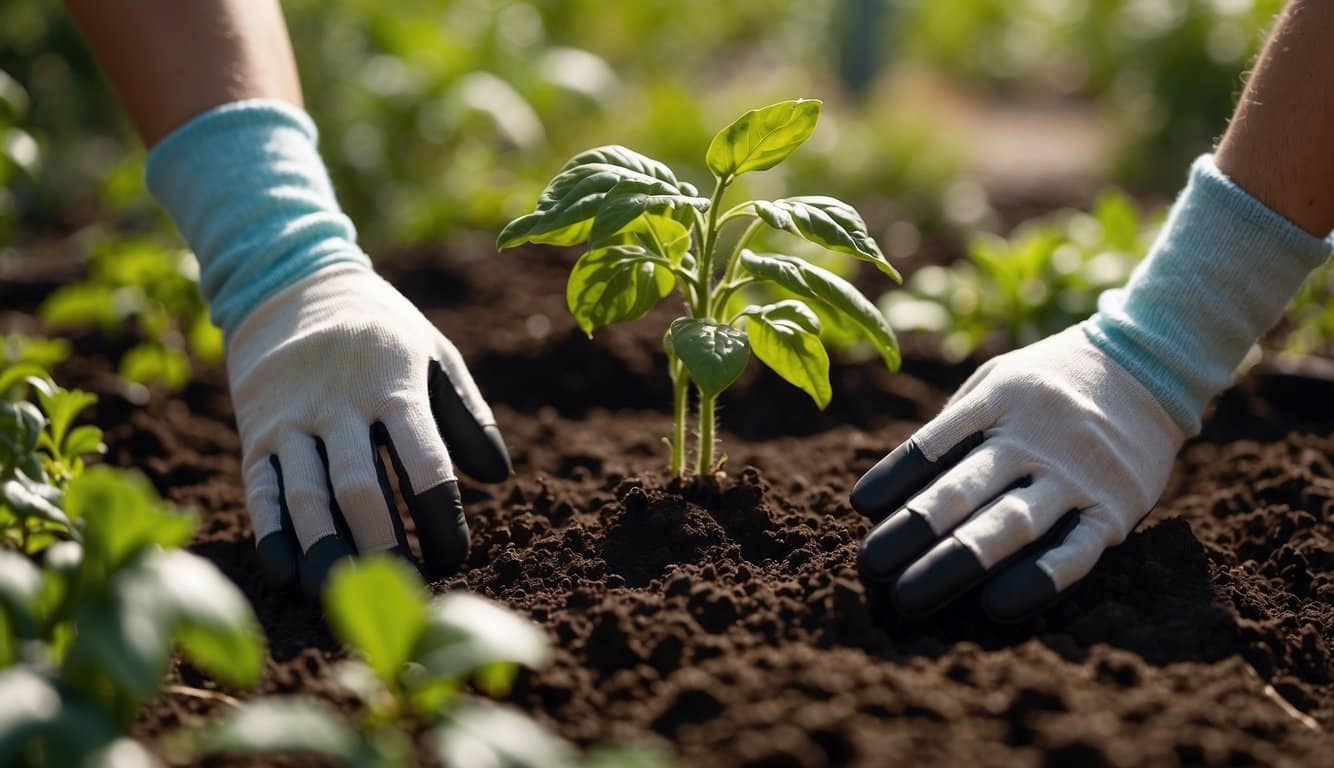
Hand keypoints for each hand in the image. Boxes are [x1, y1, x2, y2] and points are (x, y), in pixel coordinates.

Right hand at [227, 263, 510, 596]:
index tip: (455, 558)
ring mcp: (290, 421)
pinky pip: (261, 491)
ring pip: (305, 495)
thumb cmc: (382, 335)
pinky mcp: (255, 436)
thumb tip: (497, 477)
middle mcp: (338, 405)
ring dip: (326, 550)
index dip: (439, 512)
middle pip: (358, 485)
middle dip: (381, 543)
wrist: (291, 289)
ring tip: (344, 597)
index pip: (423, 457)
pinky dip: (271, 535)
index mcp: (392, 384)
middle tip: (405, 592)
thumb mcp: (434, 355)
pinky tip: (288, 575)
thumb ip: (466, 414)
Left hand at [851, 325, 1183, 620]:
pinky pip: (1075, 550)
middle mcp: (1035, 437)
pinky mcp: (1116, 508)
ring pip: (1011, 523)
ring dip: (956, 561)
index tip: (860, 508)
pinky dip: (1038, 580)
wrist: (1150, 364)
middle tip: (870, 568)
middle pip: (964, 489)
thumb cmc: (1051, 381)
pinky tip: (998, 605)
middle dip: (913, 530)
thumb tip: (895, 488)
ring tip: (909, 595)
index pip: (934, 442)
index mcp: (999, 400)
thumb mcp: (998, 381)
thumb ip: (954, 427)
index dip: (895, 476)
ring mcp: (1077, 474)